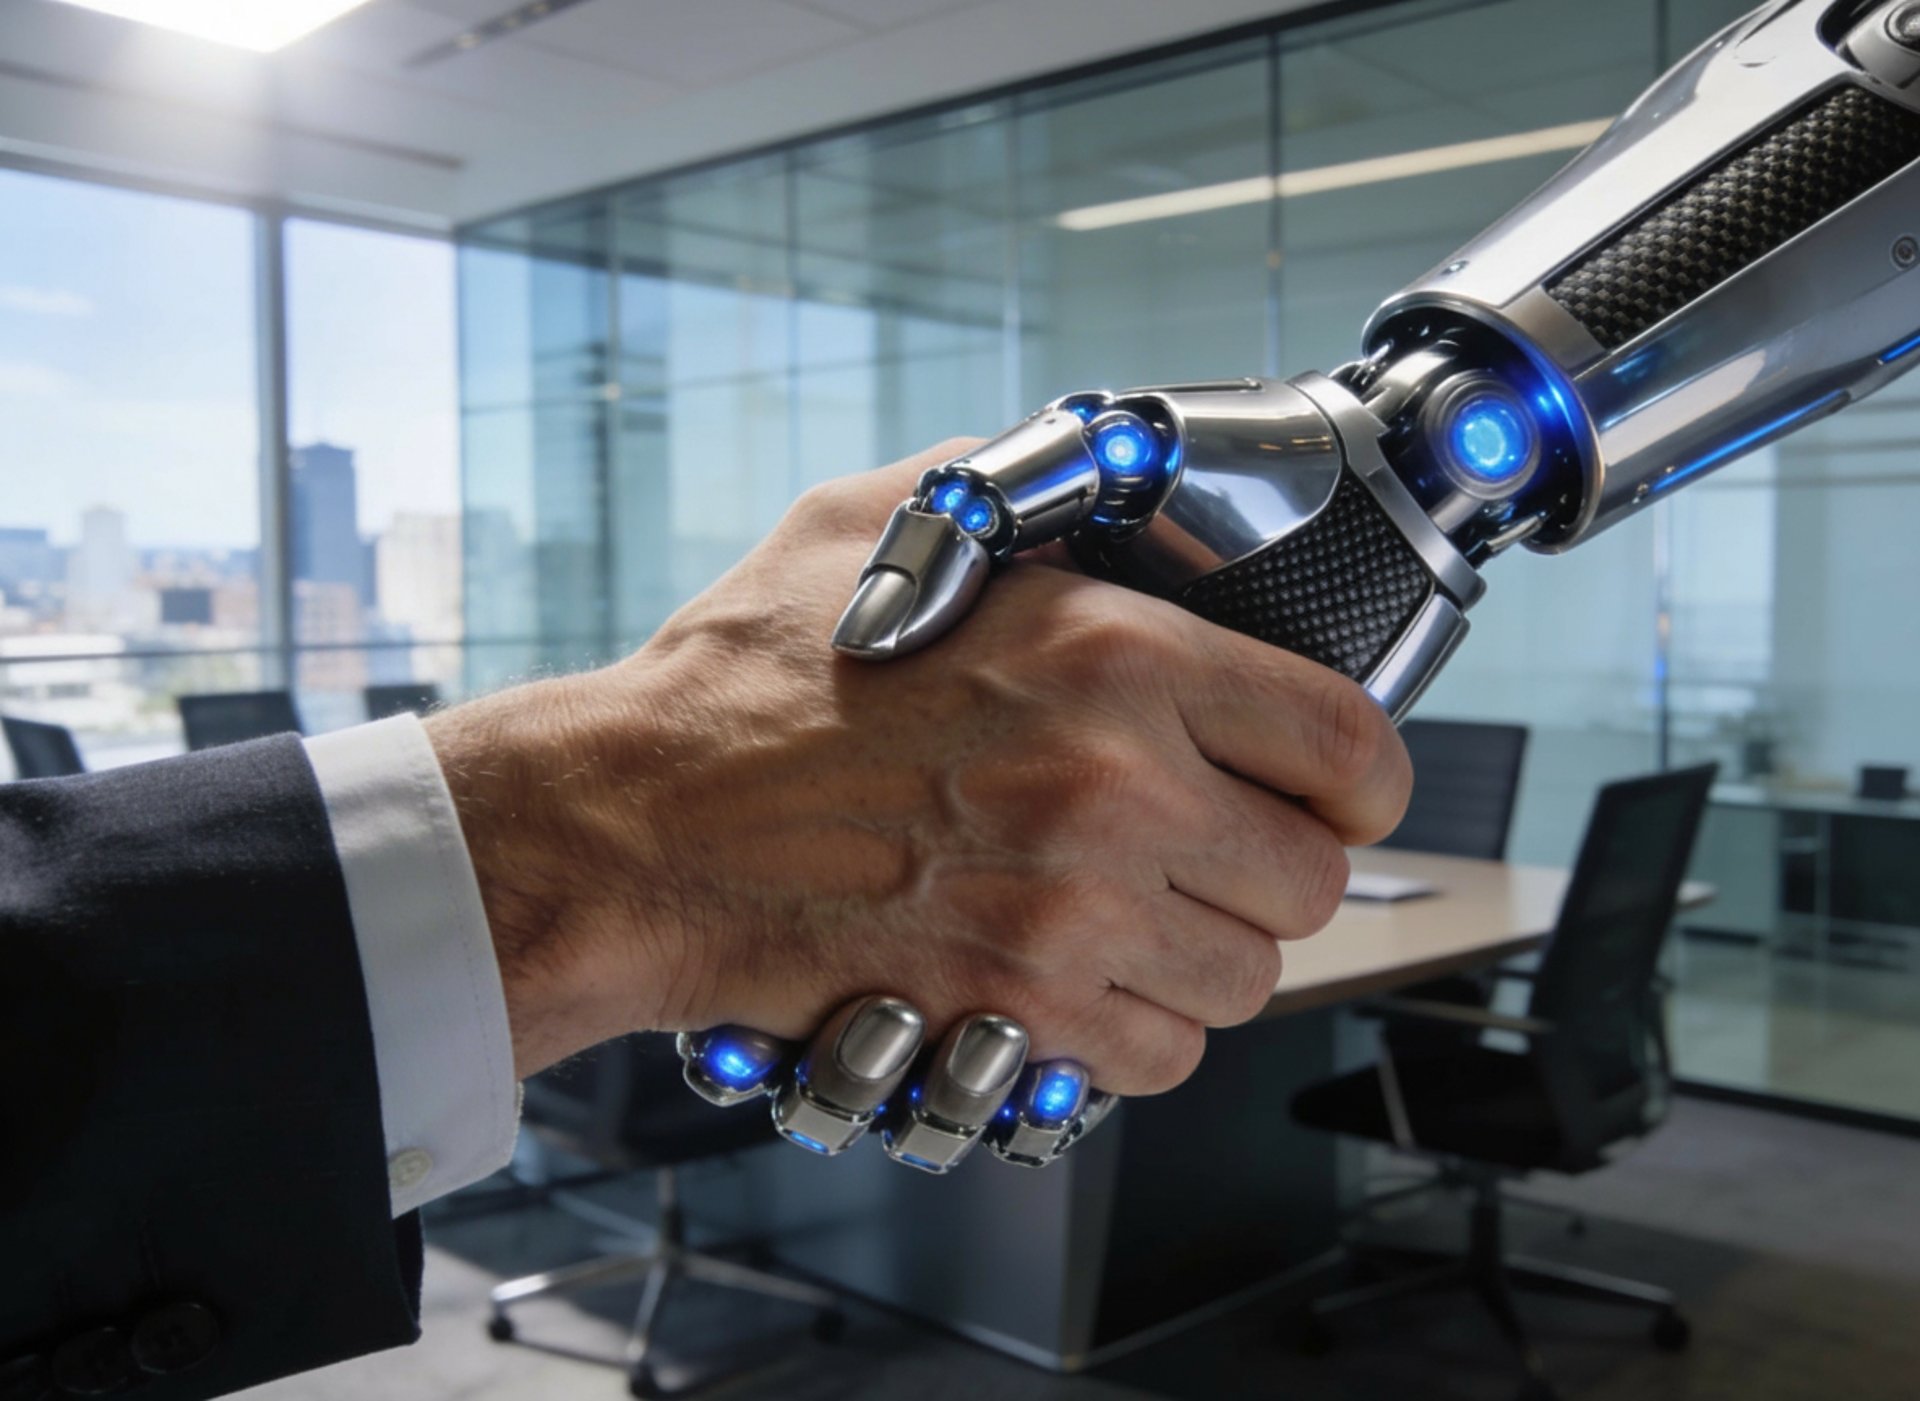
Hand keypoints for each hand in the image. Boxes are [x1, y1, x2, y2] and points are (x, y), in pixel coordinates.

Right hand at [424, 439, 1411, 1082]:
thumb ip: (1023, 492)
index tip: (1332, 783)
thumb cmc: (745, 681)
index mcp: (1110, 658)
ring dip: (1209, 947)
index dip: (1361, 773)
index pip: (1348, 745)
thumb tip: (1113, 480)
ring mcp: (1069, 925)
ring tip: (1136, 906)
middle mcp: (1113, 795)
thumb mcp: (884, 525)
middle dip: (1278, 864)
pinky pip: (1163, 1058)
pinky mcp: (1016, 1022)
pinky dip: (1141, 1026)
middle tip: (1215, 843)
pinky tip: (1081, 971)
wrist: (636, 829)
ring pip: (1249, 980)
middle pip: (1315, 881)